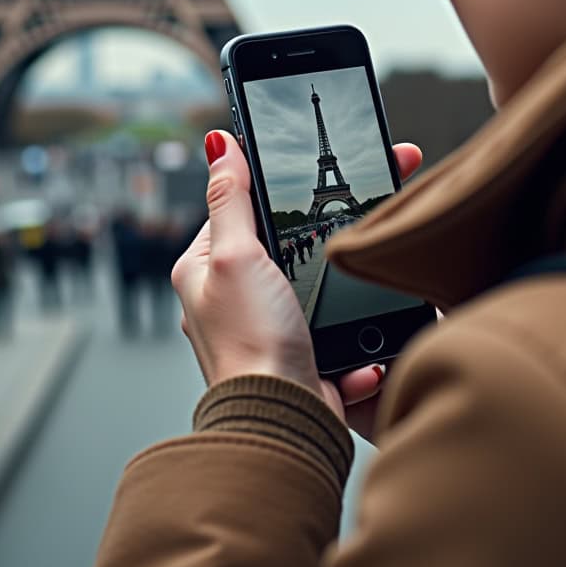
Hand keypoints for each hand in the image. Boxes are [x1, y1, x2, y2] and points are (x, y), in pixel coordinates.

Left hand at [172, 132, 422, 423]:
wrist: (284, 421)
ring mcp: (270, 328)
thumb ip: (231, 199)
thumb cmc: (250, 345)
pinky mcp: (304, 356)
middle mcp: (232, 299)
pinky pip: (340, 331)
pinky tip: (354, 346)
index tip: (318, 172)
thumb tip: (219, 145)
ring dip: (344, 292)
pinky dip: (353, 340)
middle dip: (323, 239)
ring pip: (320, 285)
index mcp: (204, 270)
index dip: (276, 188)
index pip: (240, 209)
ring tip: (352, 295)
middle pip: (286, 244)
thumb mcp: (236, 256)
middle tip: (360, 220)